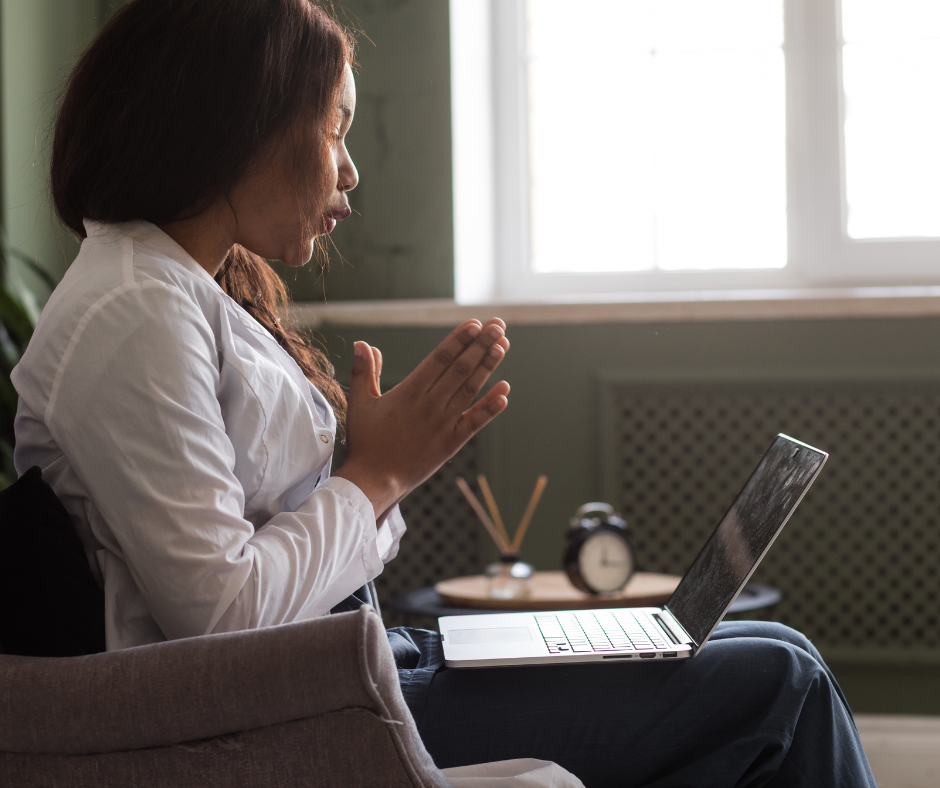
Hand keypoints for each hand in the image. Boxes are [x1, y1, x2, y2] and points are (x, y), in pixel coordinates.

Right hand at [334, 318, 509, 518]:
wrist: (374, 482)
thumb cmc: (365, 442)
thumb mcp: (359, 403)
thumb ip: (363, 371)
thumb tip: (362, 343)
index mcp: (409, 392)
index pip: (440, 358)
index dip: (459, 340)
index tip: (474, 324)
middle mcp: (430, 405)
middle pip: (460, 368)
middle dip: (481, 344)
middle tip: (497, 325)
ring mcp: (443, 424)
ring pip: (470, 389)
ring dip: (488, 366)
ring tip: (503, 345)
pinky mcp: (452, 443)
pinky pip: (475, 422)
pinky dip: (491, 407)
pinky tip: (505, 391)